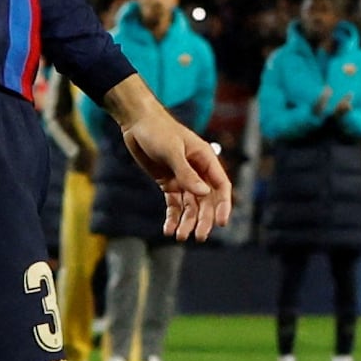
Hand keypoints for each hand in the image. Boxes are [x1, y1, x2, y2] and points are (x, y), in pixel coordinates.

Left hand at [123, 94, 234, 239]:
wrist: (136, 122)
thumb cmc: (158, 131)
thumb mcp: (172, 151)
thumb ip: (187, 173)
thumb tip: (203, 194)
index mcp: (205, 159)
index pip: (220, 186)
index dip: (223, 205)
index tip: (221, 223)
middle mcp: (197, 171)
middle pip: (206, 201)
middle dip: (203, 219)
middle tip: (198, 237)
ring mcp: (182, 178)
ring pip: (190, 205)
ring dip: (187, 222)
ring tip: (180, 237)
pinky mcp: (168, 182)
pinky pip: (174, 204)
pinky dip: (172, 217)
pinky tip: (168, 230)